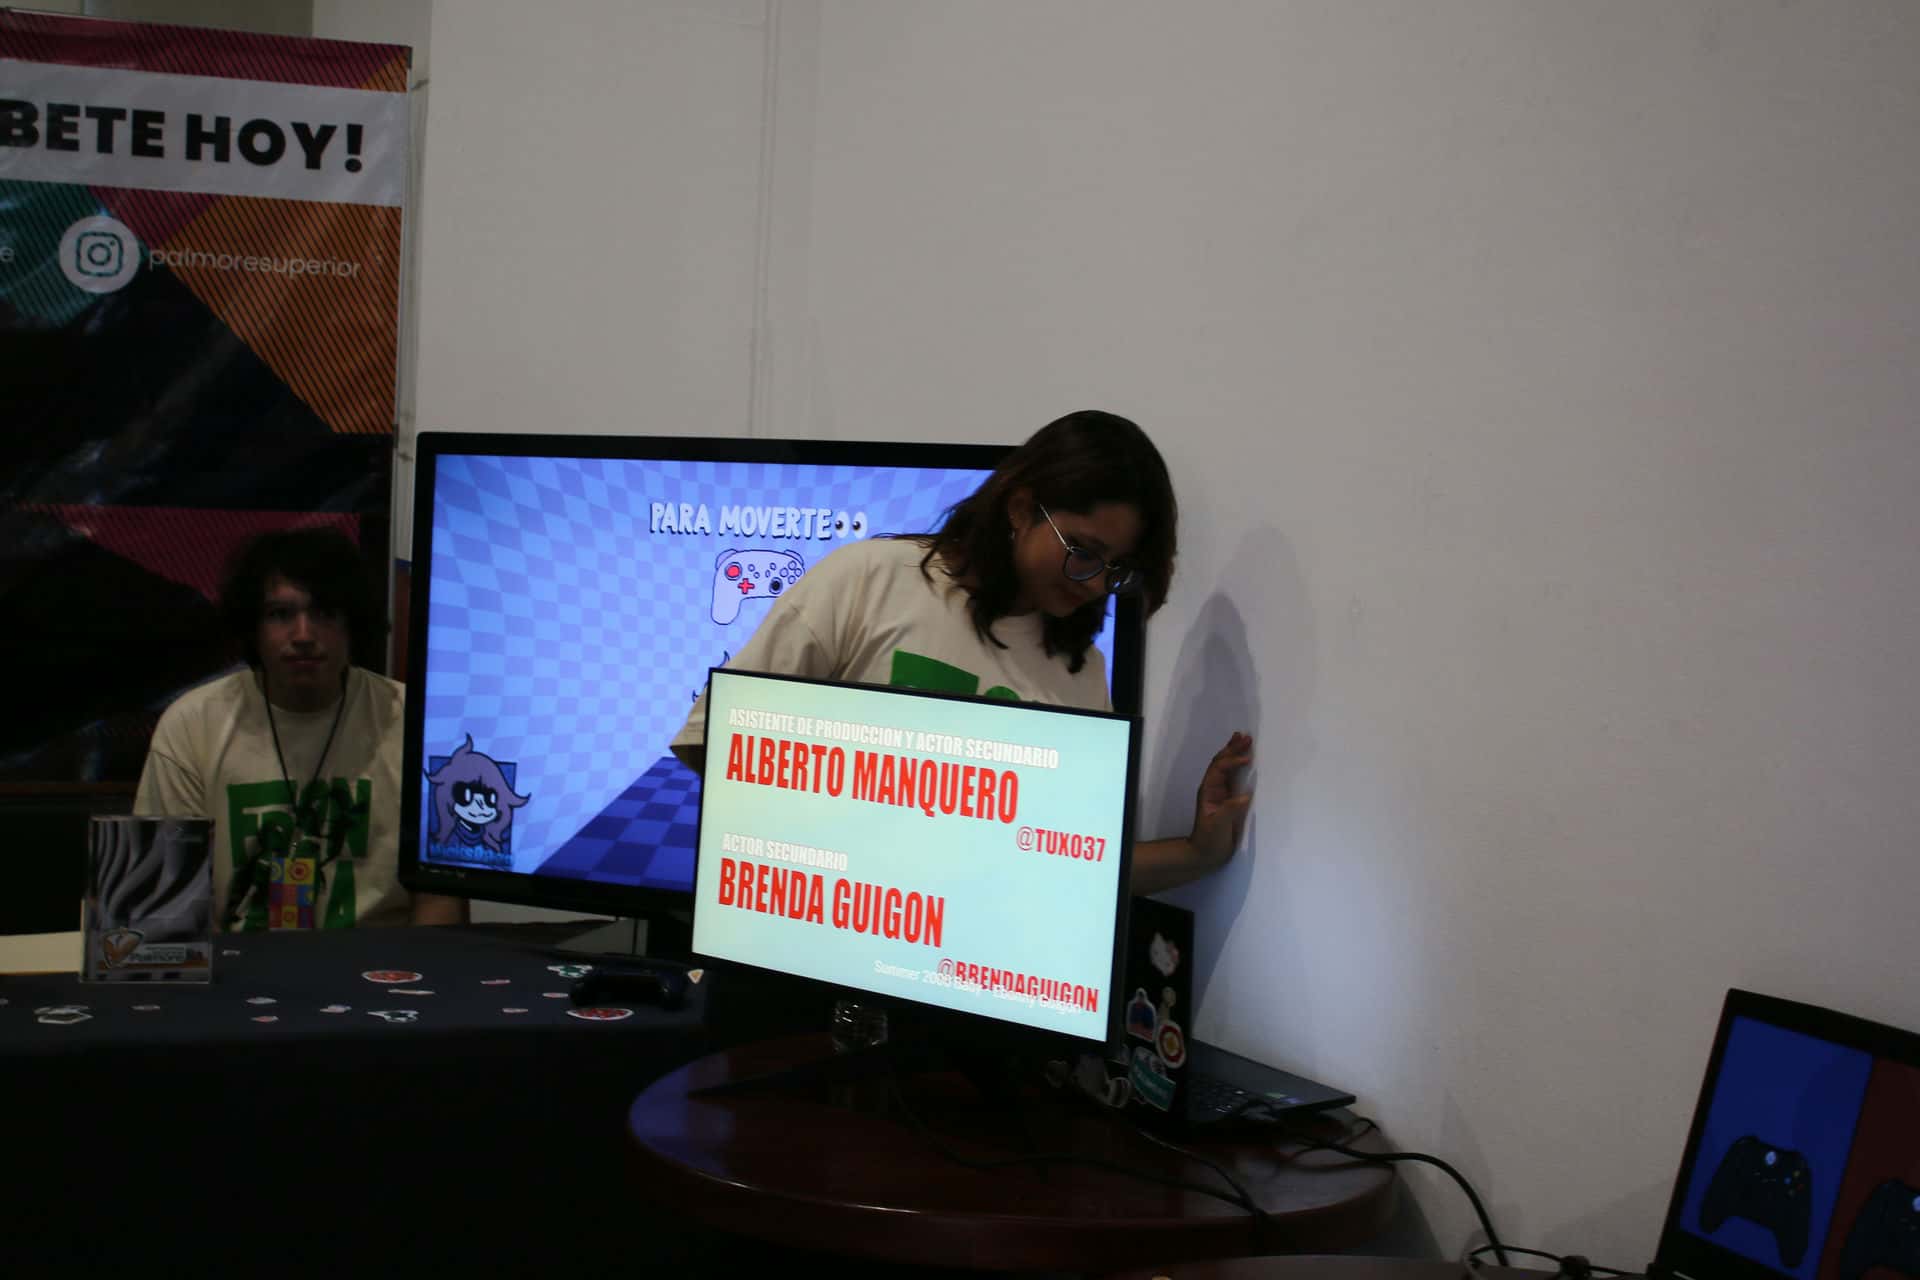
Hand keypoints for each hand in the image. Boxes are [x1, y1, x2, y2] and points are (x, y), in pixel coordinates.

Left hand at [1188, 731, 1253, 870]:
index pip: (1219, 769)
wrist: (1205, 854)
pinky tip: (1245, 761)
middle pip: (1221, 763)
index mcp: (1209, 791)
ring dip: (1234, 753)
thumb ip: (1229, 810)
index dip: (1232, 761)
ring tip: (1243, 739)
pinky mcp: (1228, 800)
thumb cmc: (1209, 840)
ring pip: (1226, 768)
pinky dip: (1239, 766)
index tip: (1247, 759)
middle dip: (1232, 749)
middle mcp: (1213, 788)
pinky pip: (1233, 778)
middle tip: (1245, 736)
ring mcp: (1220, 793)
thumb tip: (1245, 795)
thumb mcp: (1217, 826)